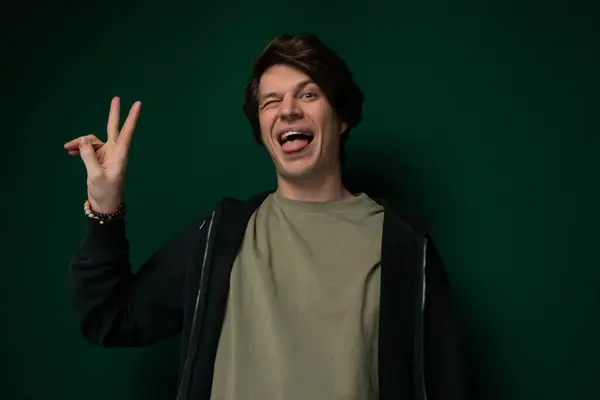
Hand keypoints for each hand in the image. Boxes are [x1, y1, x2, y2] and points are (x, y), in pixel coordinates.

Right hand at [64, 97, 141, 212]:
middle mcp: (115, 152)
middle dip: (114, 113)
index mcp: (120, 154)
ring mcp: (106, 155)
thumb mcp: (96, 175)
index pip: (127, 132)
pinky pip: (87, 148)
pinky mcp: (98, 159)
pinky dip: (79, 148)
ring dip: (80, 142)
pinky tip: (70, 151)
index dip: (132, 118)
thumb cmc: (106, 192)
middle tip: (117, 98)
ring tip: (67, 148)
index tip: (138, 104)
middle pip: (114, 128)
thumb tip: (82, 140)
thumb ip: (89, 156)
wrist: (104, 205)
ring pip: (92, 141)